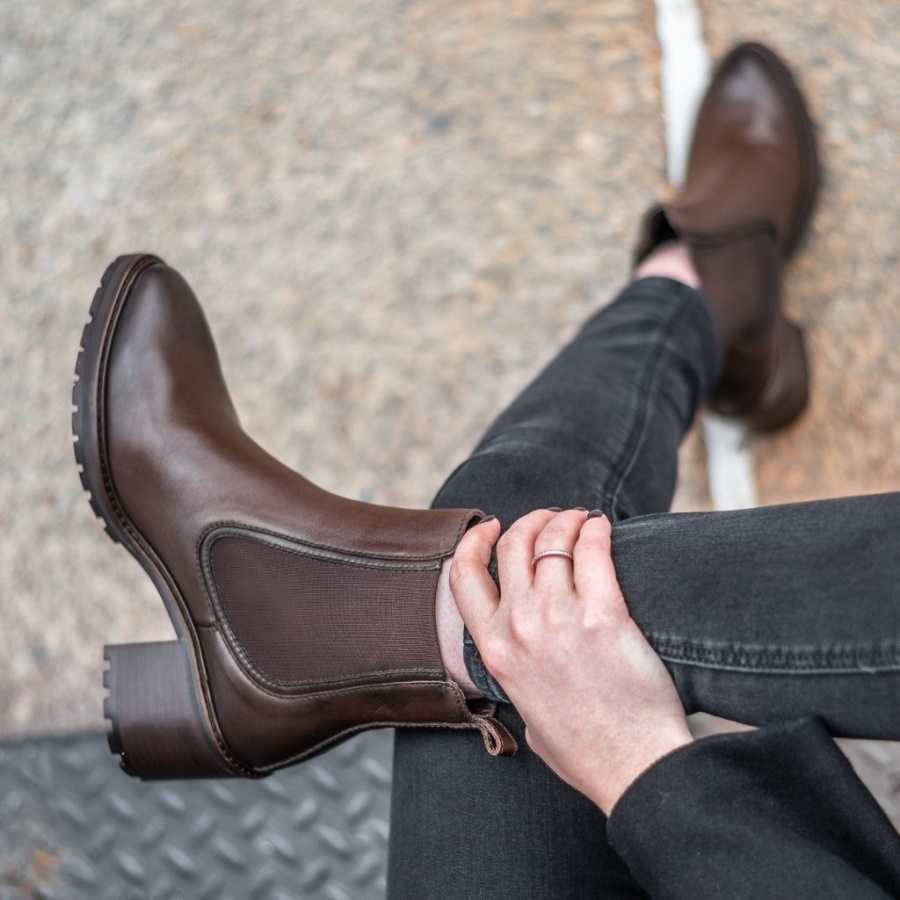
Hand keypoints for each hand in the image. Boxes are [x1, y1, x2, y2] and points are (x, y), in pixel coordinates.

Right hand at [451, 509, 692, 814]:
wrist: (633, 768)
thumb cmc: (583, 749)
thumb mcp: (523, 712)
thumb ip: (515, 677)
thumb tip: (523, 661)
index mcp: (493, 650)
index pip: (463, 574)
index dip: (473, 541)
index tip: (491, 527)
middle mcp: (519, 628)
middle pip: (512, 545)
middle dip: (530, 521)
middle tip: (552, 518)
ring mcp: (559, 619)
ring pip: (552, 541)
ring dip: (567, 520)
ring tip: (583, 520)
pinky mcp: (604, 615)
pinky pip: (593, 551)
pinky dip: (597, 530)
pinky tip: (604, 528)